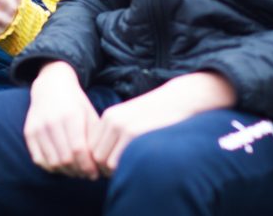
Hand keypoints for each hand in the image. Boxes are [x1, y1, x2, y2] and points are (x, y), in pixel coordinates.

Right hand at [23, 61, 99, 179]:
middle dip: (78, 171)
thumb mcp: (89, 114)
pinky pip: (38, 160)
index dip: (87, 166)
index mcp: (71, 115)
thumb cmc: (75, 103)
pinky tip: (61, 166)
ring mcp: (38, 127)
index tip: (95, 173)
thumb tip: (102, 163)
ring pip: (52, 162)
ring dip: (65, 172)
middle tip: (86, 175)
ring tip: (75, 172)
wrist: (51, 85)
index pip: (78, 150)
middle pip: (65, 158)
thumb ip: (95, 137)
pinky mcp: (29, 132)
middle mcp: (52, 121)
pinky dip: (51, 168)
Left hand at [90, 72, 235, 174]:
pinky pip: (118, 162)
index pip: (91, 148)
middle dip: (106, 170)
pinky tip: (136, 168)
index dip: (100, 162)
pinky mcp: (134, 133)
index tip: (115, 168)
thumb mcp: (133, 120)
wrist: (180, 99)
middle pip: (96, 157)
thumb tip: (104, 164)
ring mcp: (122, 126)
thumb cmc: (159, 115)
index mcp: (109, 117)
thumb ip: (118, 136)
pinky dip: (123, 171)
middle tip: (123, 174)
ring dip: (115, 172)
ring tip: (131, 172)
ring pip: (106, 163)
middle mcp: (112, 121)